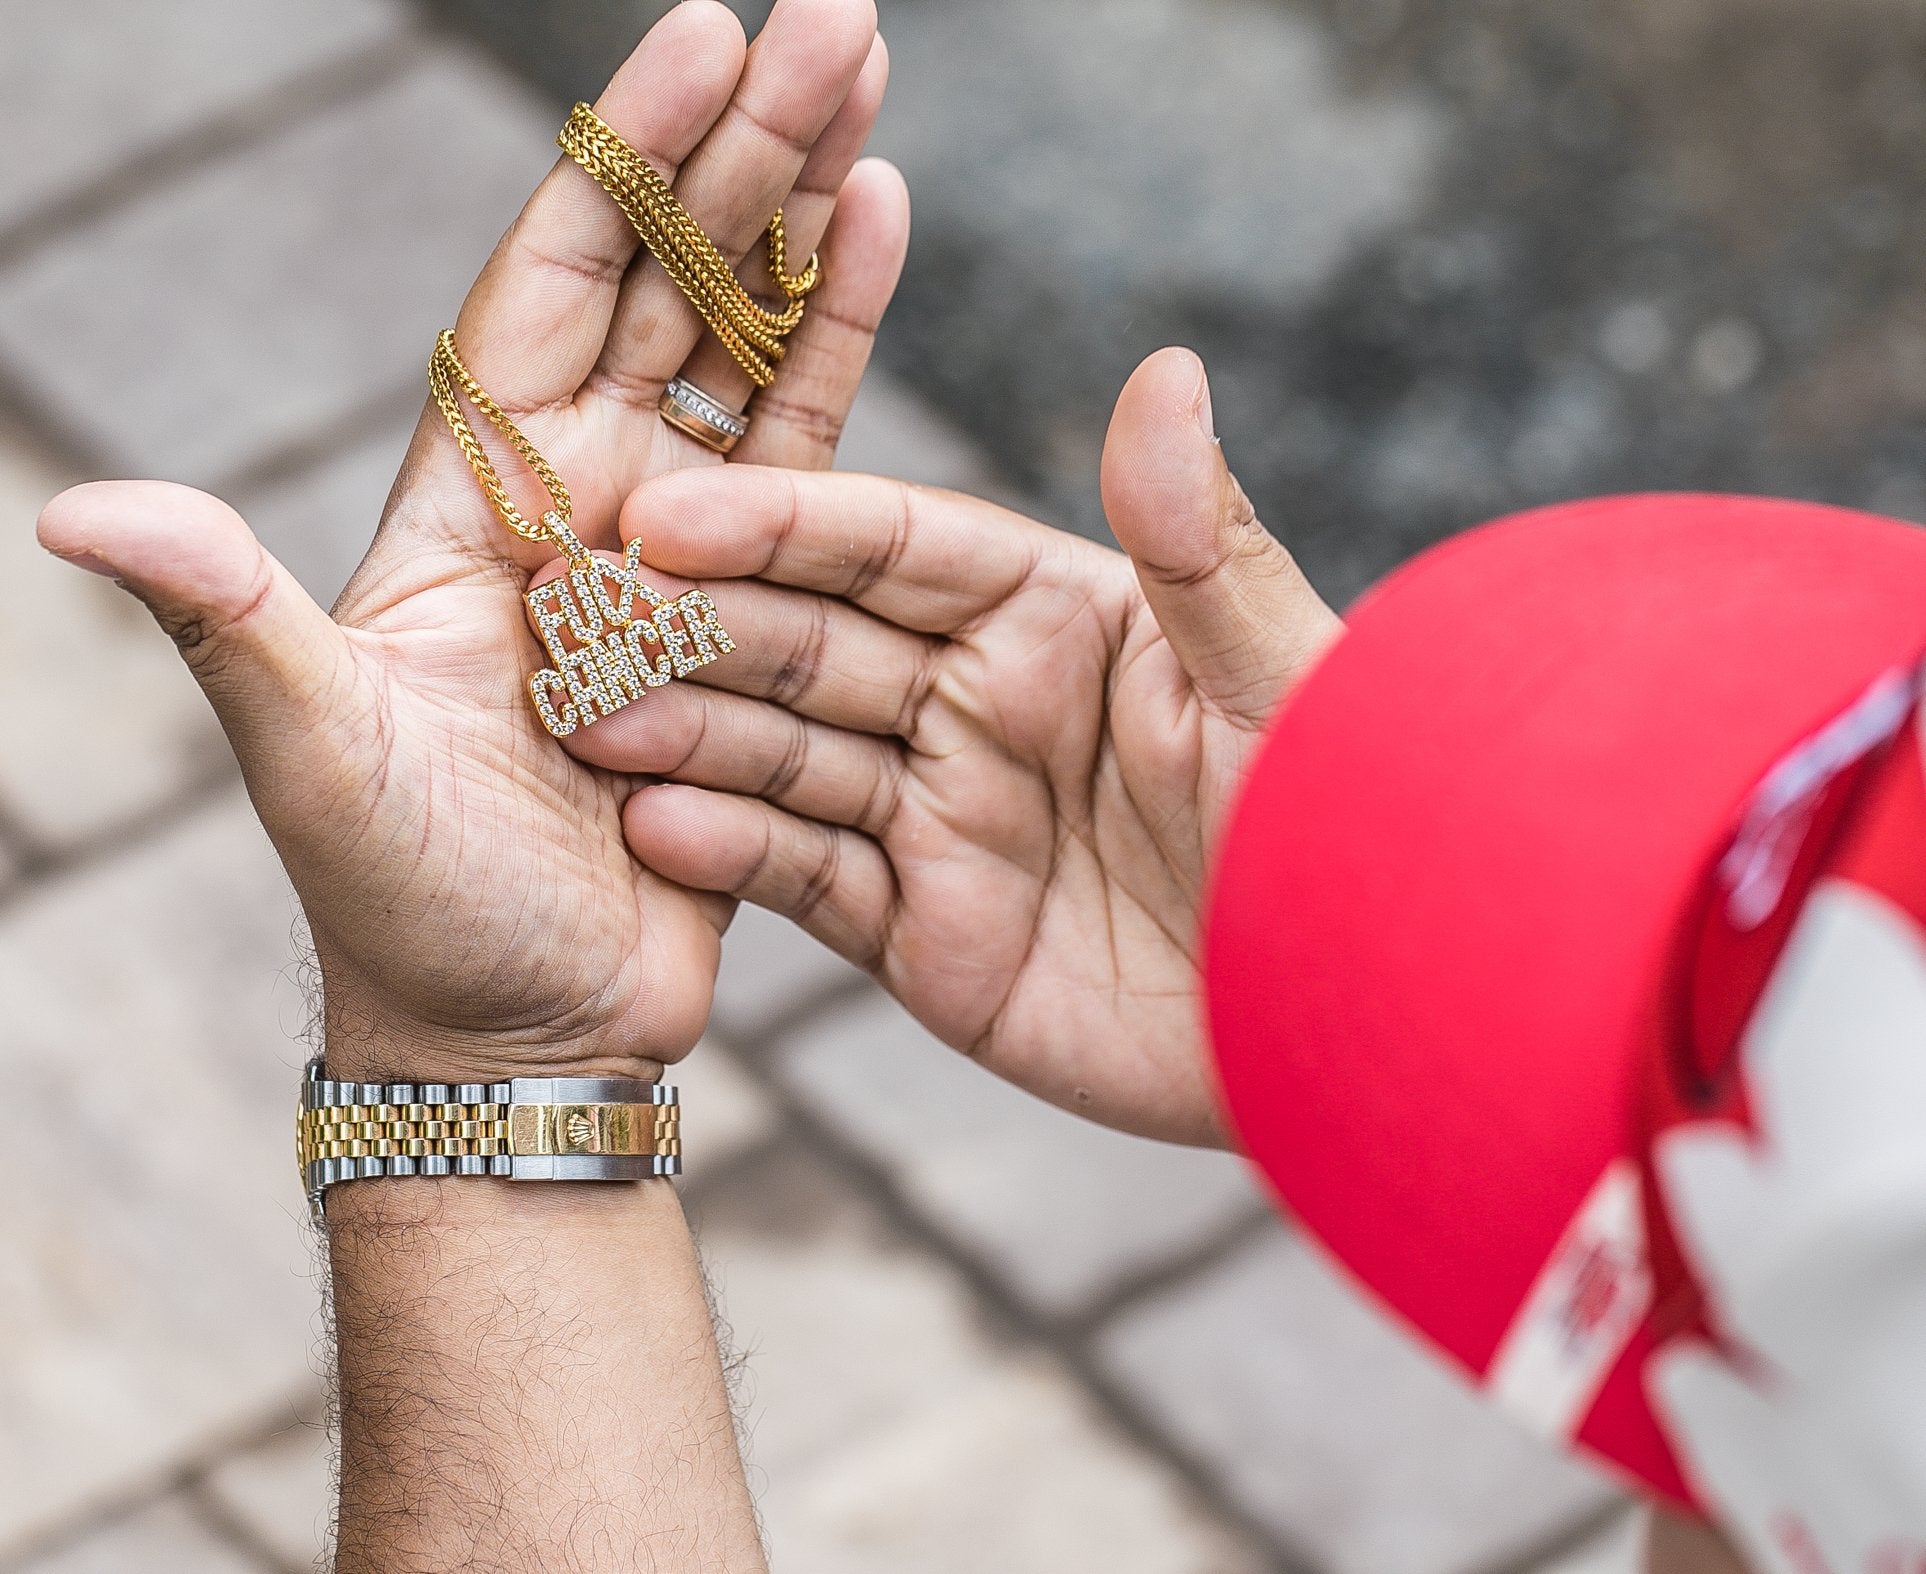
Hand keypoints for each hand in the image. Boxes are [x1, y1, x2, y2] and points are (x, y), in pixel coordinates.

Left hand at [35, 0, 905, 1082]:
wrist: (518, 1025)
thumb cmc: (408, 906)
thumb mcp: (316, 758)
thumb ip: (229, 622)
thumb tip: (80, 515)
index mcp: (473, 502)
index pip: (552, 286)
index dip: (625, 163)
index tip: (703, 38)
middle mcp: (575, 500)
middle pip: (664, 285)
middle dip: (742, 150)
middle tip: (832, 22)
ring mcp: (674, 550)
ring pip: (746, 349)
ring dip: (806, 221)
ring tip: (872, 93)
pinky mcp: (758, 612)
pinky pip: (811, 459)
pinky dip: (847, 349)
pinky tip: (881, 241)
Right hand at [560, 348, 1340, 1142]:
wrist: (1367, 1034)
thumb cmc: (1355, 837)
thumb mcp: (1277, 689)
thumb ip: (1201, 547)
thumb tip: (1164, 366)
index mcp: (1057, 614)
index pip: (894, 546)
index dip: (779, 526)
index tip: (663, 514)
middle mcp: (983, 702)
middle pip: (813, 642)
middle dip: (695, 622)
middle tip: (570, 606)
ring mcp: (945, 817)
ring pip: (788, 754)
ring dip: (685, 727)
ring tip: (585, 710)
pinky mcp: (924, 932)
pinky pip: (810, 877)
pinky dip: (733, 852)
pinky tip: (655, 824)